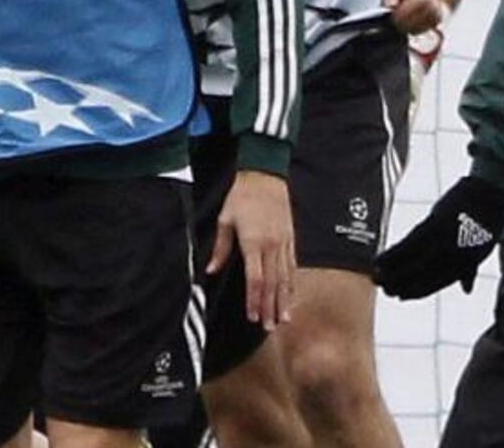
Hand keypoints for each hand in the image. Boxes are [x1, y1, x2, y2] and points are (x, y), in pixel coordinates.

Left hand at [207, 169, 295, 329]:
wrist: (264, 175)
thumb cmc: (241, 196)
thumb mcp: (225, 219)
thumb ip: (220, 247)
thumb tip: (210, 270)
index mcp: (253, 242)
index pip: (255, 279)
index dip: (254, 300)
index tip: (253, 316)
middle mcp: (272, 245)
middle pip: (273, 283)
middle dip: (271, 307)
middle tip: (270, 327)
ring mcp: (284, 242)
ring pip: (286, 278)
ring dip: (284, 300)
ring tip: (284, 319)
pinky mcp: (291, 238)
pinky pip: (293, 266)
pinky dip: (292, 283)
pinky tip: (291, 295)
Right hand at [375, 175, 503, 298]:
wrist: (486, 197)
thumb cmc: (483, 224)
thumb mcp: (480, 252)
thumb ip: (468, 271)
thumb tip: (466, 289)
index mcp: (463, 265)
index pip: (435, 283)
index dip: (416, 291)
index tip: (400, 296)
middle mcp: (453, 257)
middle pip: (421, 275)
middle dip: (400, 283)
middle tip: (382, 288)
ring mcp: (443, 242)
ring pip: (413, 261)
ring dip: (392, 270)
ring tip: (376, 275)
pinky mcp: (433, 226)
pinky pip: (409, 244)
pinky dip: (393, 253)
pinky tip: (380, 258)